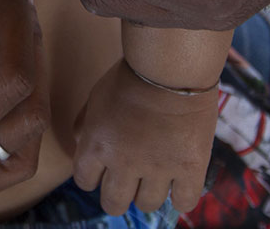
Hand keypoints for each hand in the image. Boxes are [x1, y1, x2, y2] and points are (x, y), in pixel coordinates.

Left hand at [73, 60, 216, 215]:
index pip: (85, 181)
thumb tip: (80, 145)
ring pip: (147, 204)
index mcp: (97, 145)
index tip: (104, 168)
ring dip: (148, 193)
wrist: (171, 64)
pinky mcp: (189, 167)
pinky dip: (181, 195)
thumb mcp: (97, 96)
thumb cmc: (132, 74)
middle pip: (113, 203)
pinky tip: (180, 181)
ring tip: (156, 175)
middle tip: (129, 181)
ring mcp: (157, 168)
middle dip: (118, 194)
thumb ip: (85, 125)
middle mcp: (123, 163)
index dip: (94, 176)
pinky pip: (184, 202)